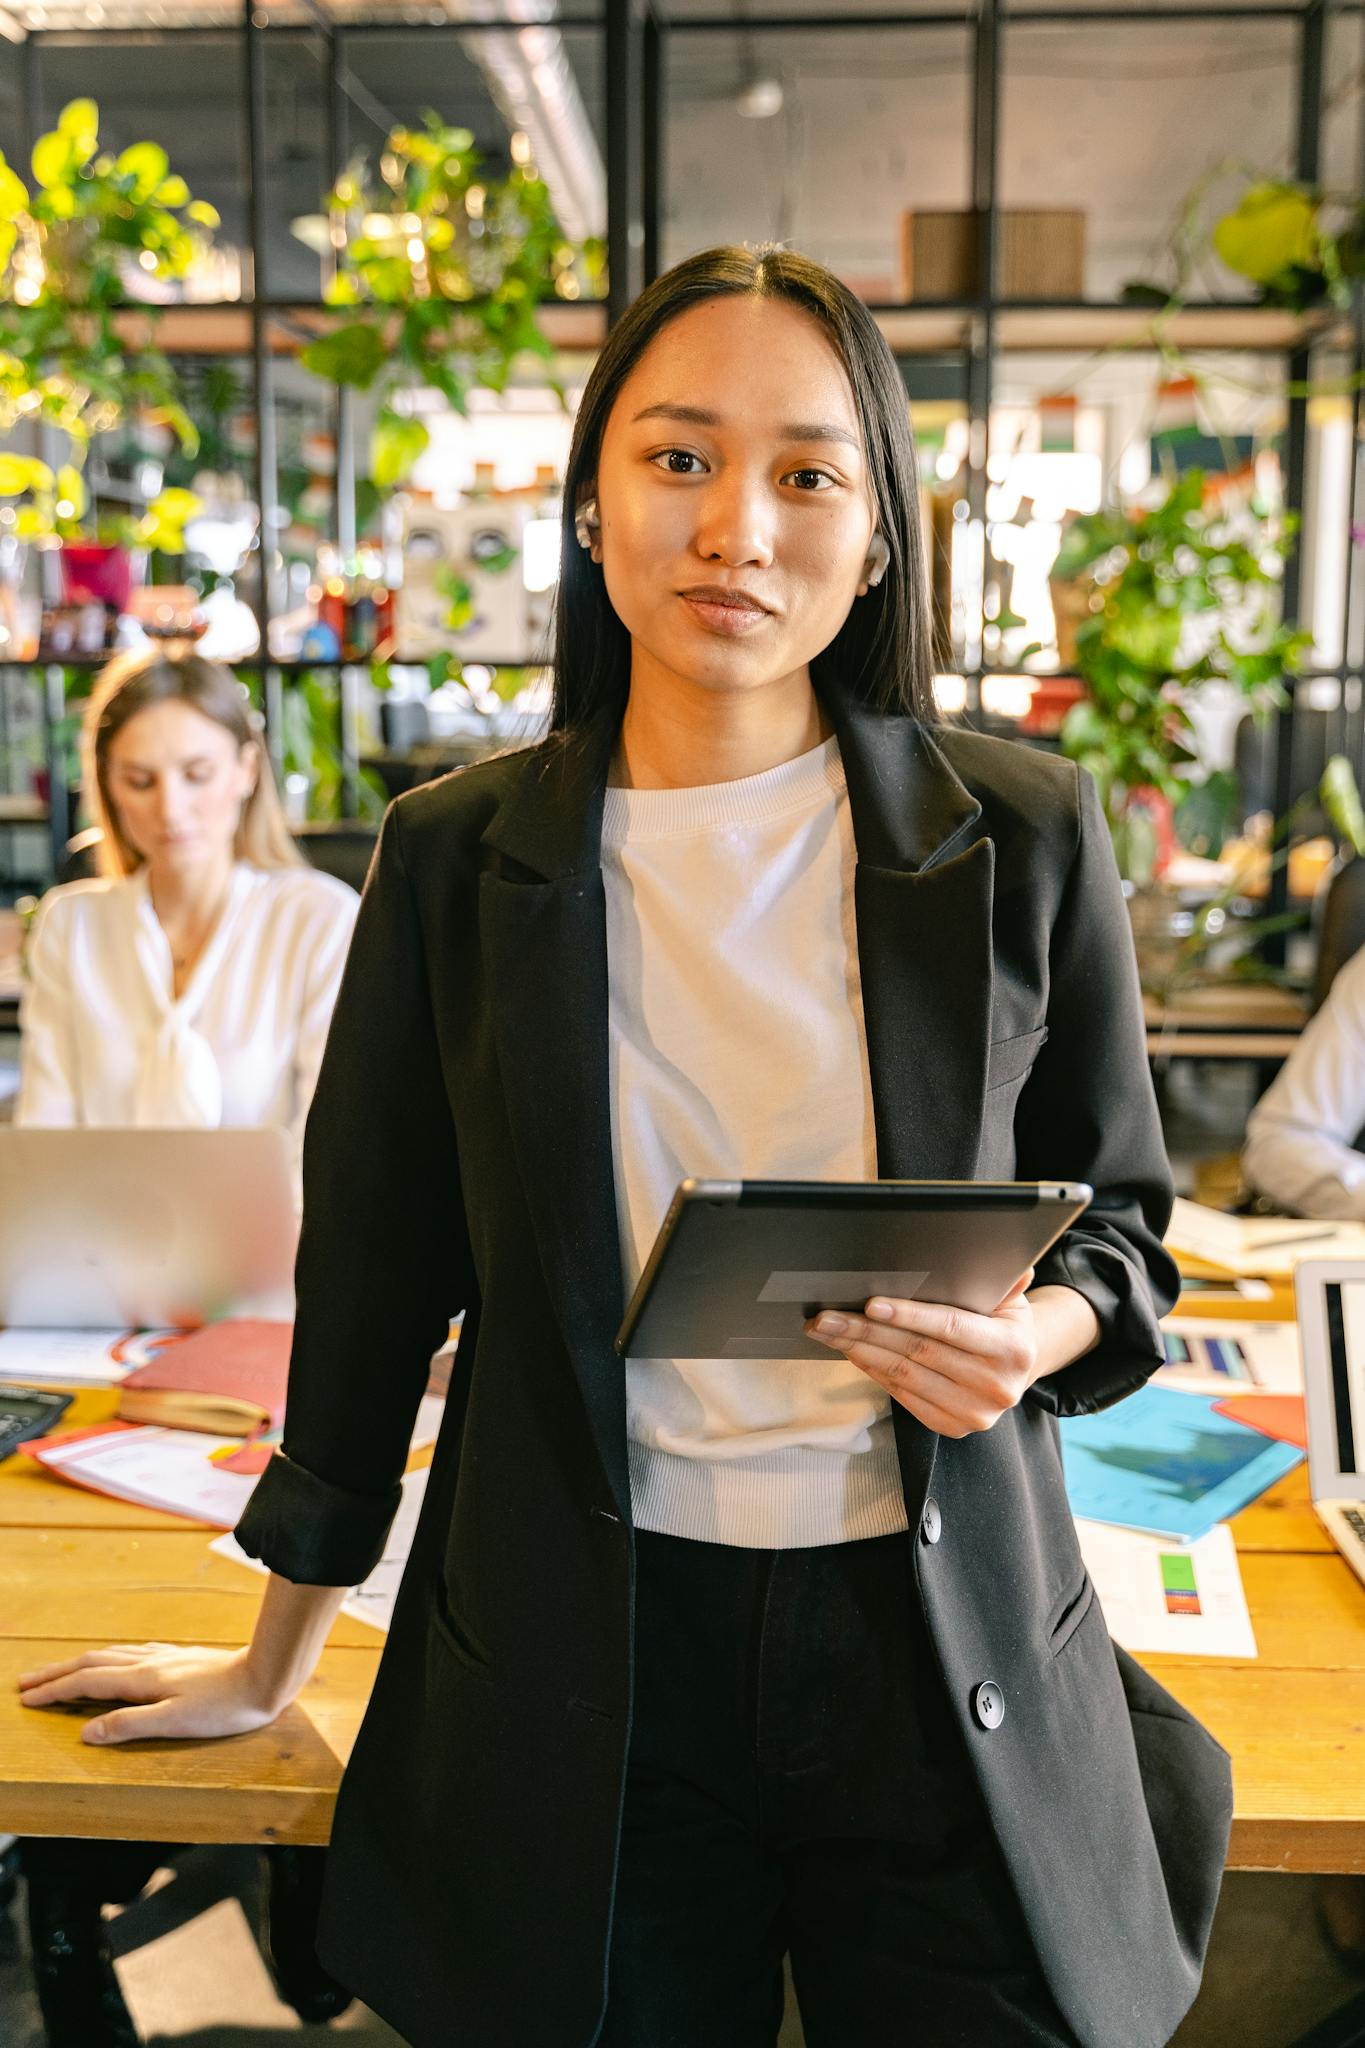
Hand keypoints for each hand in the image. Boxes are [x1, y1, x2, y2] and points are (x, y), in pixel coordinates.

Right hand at [17, 1643, 286, 1744]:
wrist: (265, 1676)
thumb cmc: (224, 1706)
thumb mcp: (174, 1723)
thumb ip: (129, 1725)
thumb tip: (85, 1732)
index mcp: (142, 1680)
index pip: (86, 1683)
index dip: (54, 1691)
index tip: (26, 1699)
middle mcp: (148, 1663)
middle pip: (92, 1664)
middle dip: (56, 1674)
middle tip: (26, 1683)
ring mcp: (164, 1657)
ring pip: (110, 1656)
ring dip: (79, 1664)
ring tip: (59, 1671)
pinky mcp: (179, 1657)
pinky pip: (130, 1653)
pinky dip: (108, 1658)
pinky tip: (114, 1660)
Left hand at [804, 1268, 1037, 1437]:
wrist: (1018, 1369)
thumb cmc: (1005, 1324)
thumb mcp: (1009, 1299)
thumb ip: (999, 1281)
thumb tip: (986, 1255)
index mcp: (1013, 1349)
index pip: (950, 1327)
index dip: (908, 1315)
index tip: (870, 1304)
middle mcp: (996, 1386)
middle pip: (917, 1352)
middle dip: (866, 1331)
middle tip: (826, 1317)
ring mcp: (973, 1412)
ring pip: (903, 1375)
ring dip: (859, 1351)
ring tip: (828, 1331)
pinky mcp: (952, 1426)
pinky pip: (902, 1394)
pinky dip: (873, 1370)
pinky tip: (852, 1351)